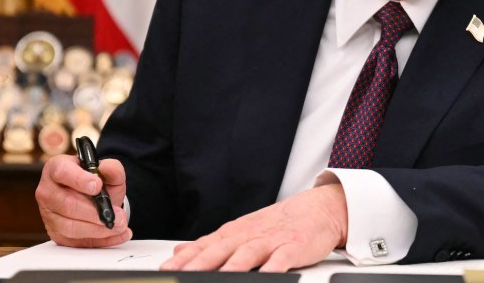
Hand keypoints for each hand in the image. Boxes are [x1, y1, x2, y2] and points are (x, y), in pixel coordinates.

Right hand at [36, 154, 131, 246]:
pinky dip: (100, 241)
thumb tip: (107, 168)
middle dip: (95, 212)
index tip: (98, 186)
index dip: (79, 180)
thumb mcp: (107, 171)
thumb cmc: (95, 181)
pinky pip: (75, 242)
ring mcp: (49, 214)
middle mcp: (48, 191)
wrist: (93, 197)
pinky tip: (117, 235)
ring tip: (119, 226)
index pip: (62, 172)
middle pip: (67, 204)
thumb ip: (112, 168)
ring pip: (69, 227)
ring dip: (98, 229)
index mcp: (56, 168)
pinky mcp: (56, 233)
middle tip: (117, 215)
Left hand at [160, 183, 347, 271]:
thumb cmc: (279, 224)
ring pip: (246, 254)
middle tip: (180, 277)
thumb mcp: (242, 231)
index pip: (204, 247)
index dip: (184, 261)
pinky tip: (266, 276)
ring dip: (231, 268)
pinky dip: (272, 269)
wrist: (319, 208)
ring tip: (219, 280)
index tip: (165, 272)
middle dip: (198, 265)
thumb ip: (211, 244)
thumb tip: (179, 253)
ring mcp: (271, 241)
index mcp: (234, 233)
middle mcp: (249, 235)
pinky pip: (281, 259)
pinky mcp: (293, 247)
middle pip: (220, 250)